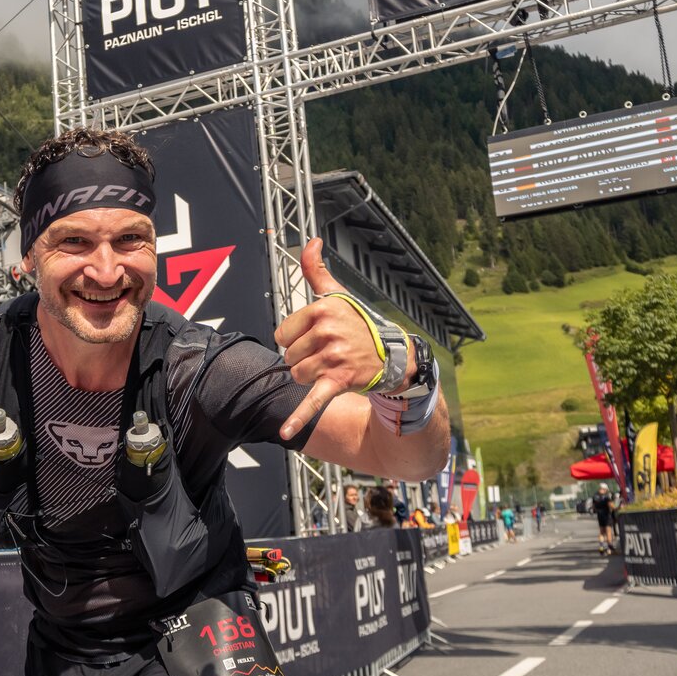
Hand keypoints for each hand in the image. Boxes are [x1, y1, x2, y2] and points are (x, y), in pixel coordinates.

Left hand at [273, 239, 396, 439]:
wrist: (393, 356)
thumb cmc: (359, 325)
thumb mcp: (338, 295)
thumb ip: (317, 270)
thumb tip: (310, 241)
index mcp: (322, 309)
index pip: (283, 332)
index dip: (296, 338)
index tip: (318, 336)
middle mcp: (327, 331)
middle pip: (289, 355)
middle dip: (304, 358)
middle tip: (330, 353)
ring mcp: (333, 357)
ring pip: (297, 375)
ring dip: (311, 376)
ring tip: (334, 367)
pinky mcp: (338, 381)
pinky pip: (313, 401)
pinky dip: (299, 419)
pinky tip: (284, 434)